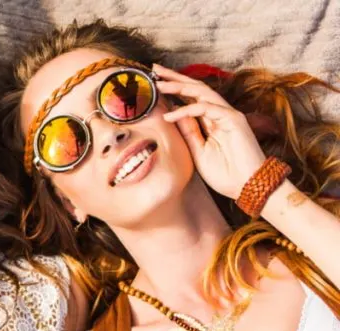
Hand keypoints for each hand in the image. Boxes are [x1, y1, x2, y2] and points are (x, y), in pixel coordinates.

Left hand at [157, 63, 266, 198]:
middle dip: (175, 78)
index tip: (155, 82)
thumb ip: (188, 132)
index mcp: (211, 120)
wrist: (247, 187)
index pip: (191, 98)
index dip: (174, 89)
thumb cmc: (225, 173)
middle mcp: (220, 113)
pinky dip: (187, 110)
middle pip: (196, 89)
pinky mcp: (234, 120)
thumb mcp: (198, 152)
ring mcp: (228, 115)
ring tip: (159, 84)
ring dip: (179, 86)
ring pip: (201, 93)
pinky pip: (206, 109)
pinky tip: (170, 115)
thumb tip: (173, 114)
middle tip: (155, 70)